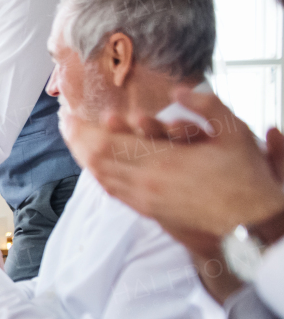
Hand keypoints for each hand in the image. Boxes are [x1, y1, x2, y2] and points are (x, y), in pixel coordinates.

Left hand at [61, 91, 283, 238]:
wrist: (251, 227)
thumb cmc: (245, 181)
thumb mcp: (234, 132)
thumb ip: (205, 106)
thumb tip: (178, 91)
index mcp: (162, 162)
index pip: (105, 145)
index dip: (83, 130)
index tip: (70, 116)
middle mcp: (146, 184)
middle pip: (95, 162)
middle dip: (78, 140)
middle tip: (67, 124)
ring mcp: (145, 201)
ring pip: (101, 178)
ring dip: (86, 158)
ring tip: (76, 141)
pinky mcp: (150, 212)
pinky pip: (115, 193)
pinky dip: (101, 176)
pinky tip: (97, 166)